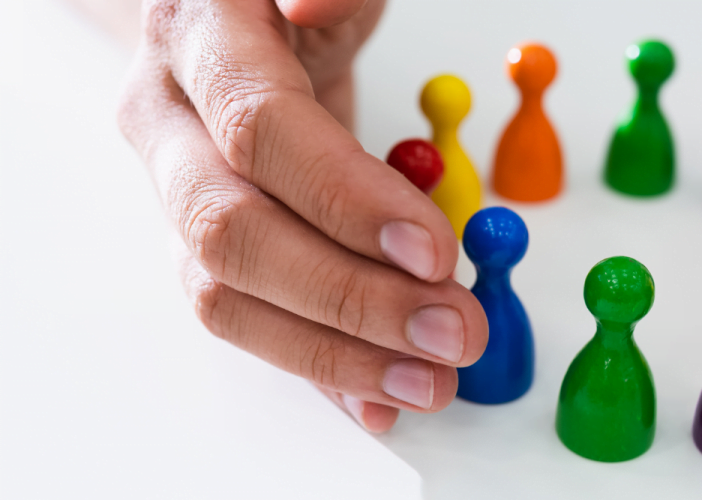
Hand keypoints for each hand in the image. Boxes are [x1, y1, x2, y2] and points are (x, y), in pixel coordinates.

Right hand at [118, 0, 487, 432]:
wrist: (241, 18)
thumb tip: (315, 4)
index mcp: (198, 39)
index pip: (261, 131)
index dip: (346, 199)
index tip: (433, 250)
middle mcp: (170, 122)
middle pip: (234, 233)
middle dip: (350, 297)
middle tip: (450, 329)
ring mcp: (179, 190)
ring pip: (227, 295)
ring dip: (335, 353)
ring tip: (429, 381)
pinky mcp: (208, 245)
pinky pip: (249, 318)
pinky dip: (317, 366)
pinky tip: (376, 398)